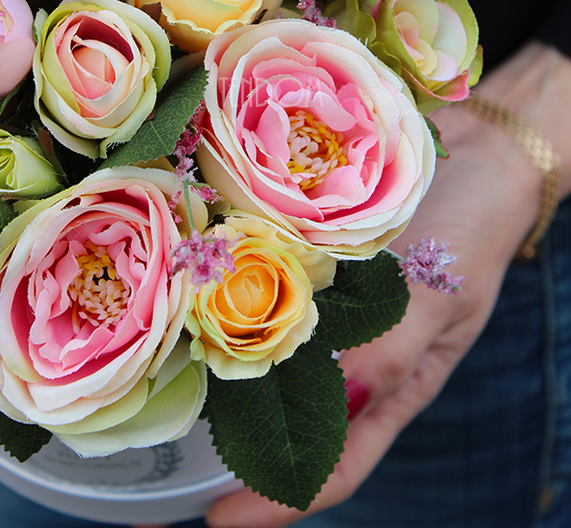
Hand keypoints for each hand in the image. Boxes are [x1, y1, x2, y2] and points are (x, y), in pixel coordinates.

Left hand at [204, 42, 570, 527]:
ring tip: (161, 379)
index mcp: (392, 381)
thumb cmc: (473, 226)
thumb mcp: (443, 292)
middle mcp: (349, 349)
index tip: (217, 522)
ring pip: (265, 354)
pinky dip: (229, 294)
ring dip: (218, 369)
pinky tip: (190, 288)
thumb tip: (337, 408)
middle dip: (230, 445)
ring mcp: (324, 304)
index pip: (335, 463)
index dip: (278, 501)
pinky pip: (263, 286)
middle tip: (163, 462)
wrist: (478, 150)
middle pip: (286, 417)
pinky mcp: (307, 256)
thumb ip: (394, 346)